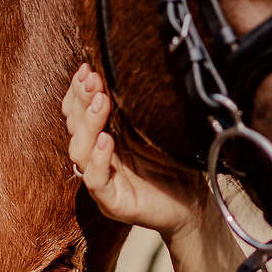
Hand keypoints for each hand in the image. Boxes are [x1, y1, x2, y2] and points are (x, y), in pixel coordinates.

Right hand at [64, 65, 205, 238]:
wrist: (196, 205)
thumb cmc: (178, 165)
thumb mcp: (158, 129)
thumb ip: (140, 107)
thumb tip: (135, 66)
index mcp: (104, 139)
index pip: (77, 113)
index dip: (78, 91)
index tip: (86, 69)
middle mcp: (97, 159)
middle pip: (74, 127)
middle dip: (81, 100)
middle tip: (93, 79)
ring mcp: (103, 181)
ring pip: (78, 151)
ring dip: (87, 124)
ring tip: (101, 102)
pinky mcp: (113, 203)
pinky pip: (95, 181)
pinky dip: (97, 160)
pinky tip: (106, 141)